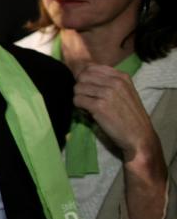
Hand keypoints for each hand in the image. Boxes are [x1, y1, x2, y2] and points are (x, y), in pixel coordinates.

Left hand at [73, 64, 166, 218]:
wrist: (142, 150)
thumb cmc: (126, 129)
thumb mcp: (116, 103)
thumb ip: (99, 88)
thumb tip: (75, 77)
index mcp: (121, 77)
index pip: (86, 68)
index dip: (79, 81)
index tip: (81, 95)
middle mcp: (115, 81)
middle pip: (78, 78)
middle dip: (77, 93)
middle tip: (87, 111)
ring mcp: (108, 92)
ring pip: (75, 90)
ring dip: (77, 104)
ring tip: (92, 118)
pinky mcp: (101, 106)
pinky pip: (76, 100)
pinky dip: (77, 111)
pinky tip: (89, 121)